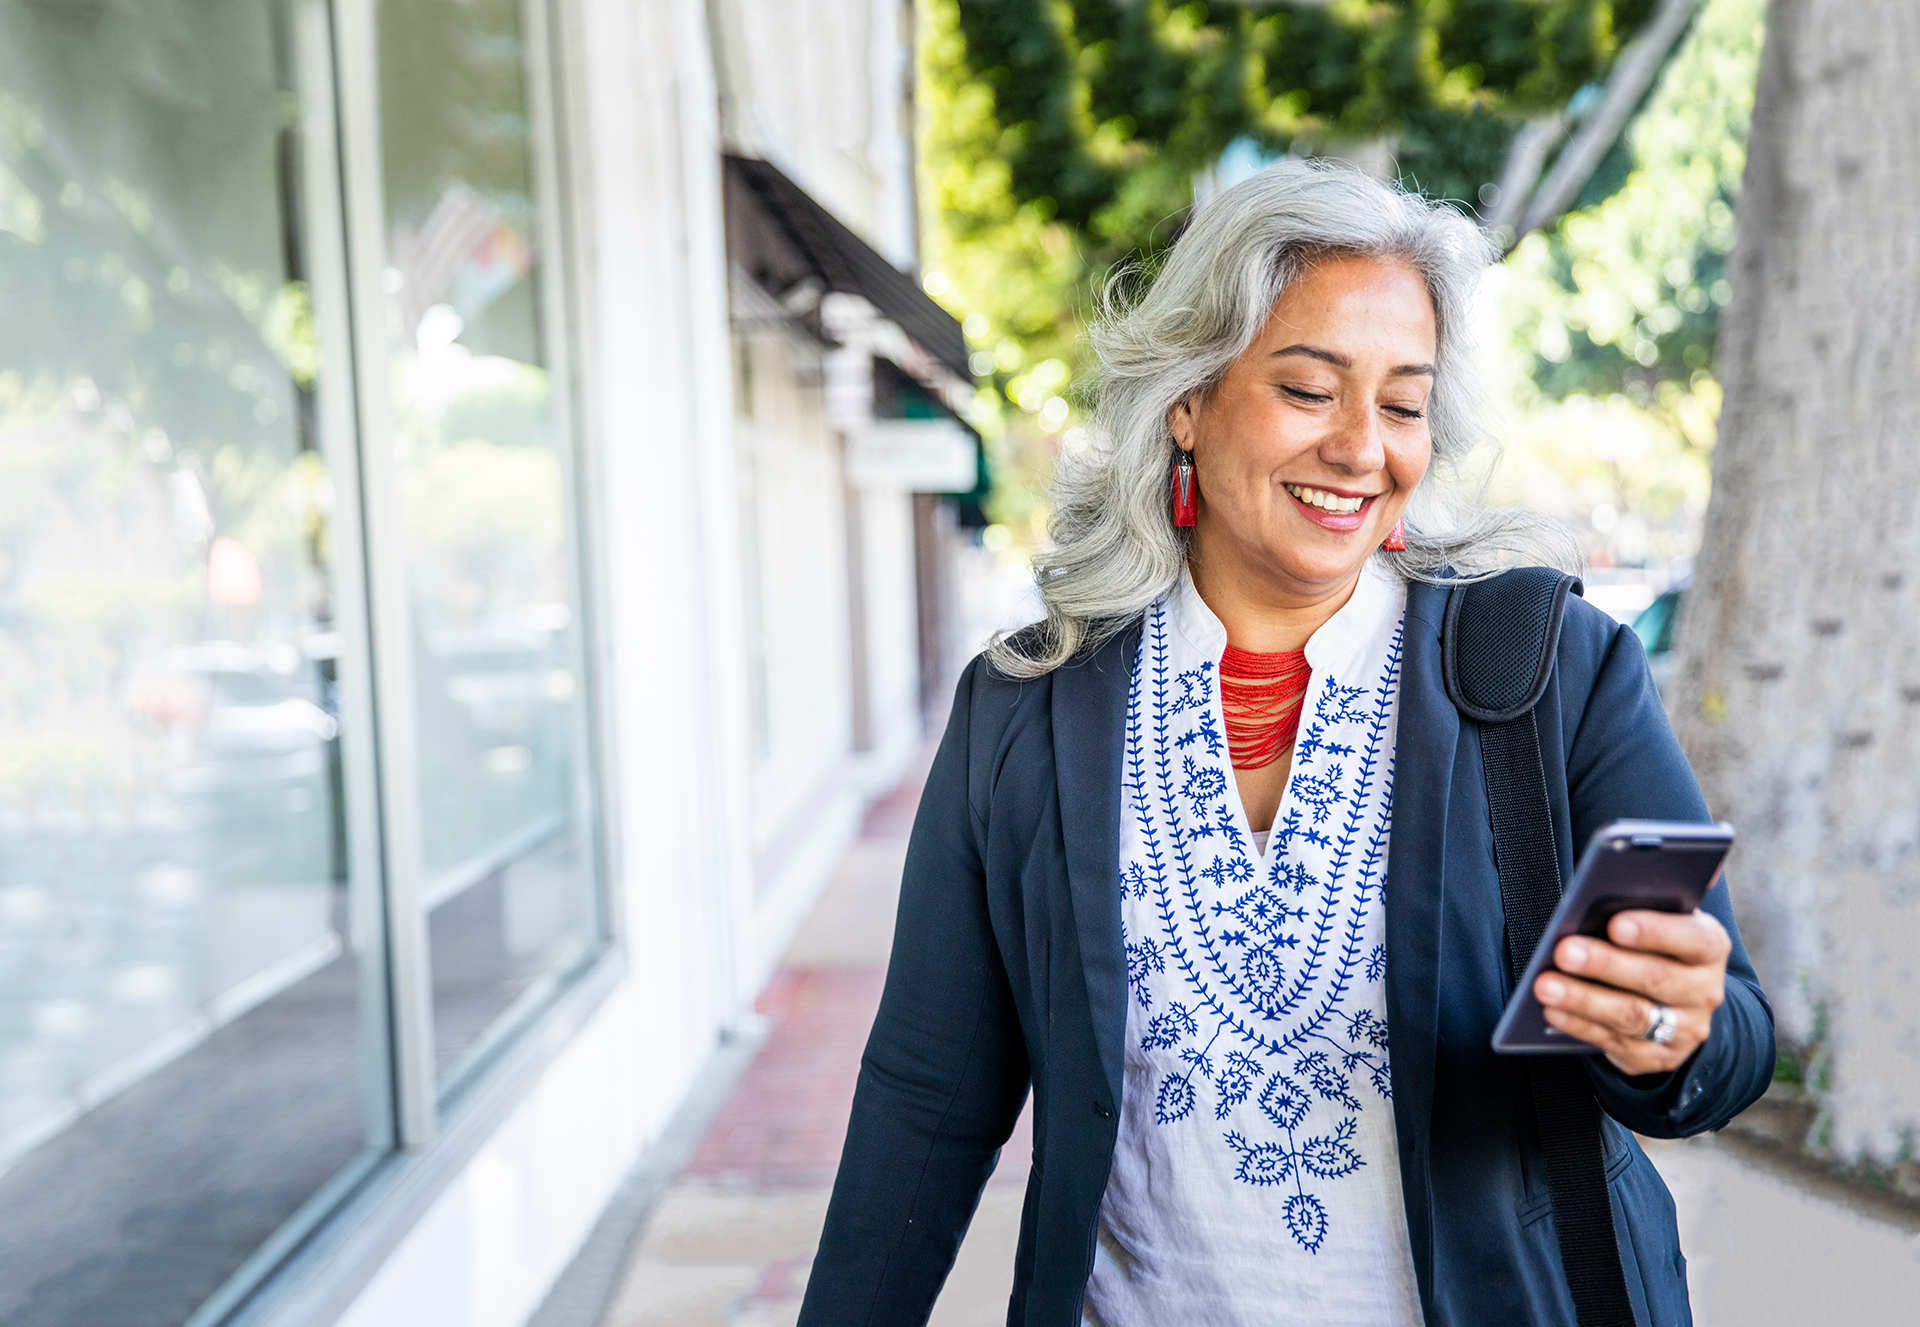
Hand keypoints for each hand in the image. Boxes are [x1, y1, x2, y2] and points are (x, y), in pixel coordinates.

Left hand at [1532, 909, 1730, 1076]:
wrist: (1680, 1005)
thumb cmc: (1657, 946)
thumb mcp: (1663, 920)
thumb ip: (1647, 902)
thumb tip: (1617, 878)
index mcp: (1709, 947)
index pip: (1693, 938)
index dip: (1655, 931)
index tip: (1616, 924)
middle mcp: (1704, 990)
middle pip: (1655, 978)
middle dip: (1605, 964)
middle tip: (1564, 951)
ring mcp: (1684, 1028)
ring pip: (1632, 1014)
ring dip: (1583, 999)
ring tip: (1546, 985)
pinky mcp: (1658, 1057)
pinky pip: (1614, 1041)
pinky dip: (1579, 1025)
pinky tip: (1553, 1011)